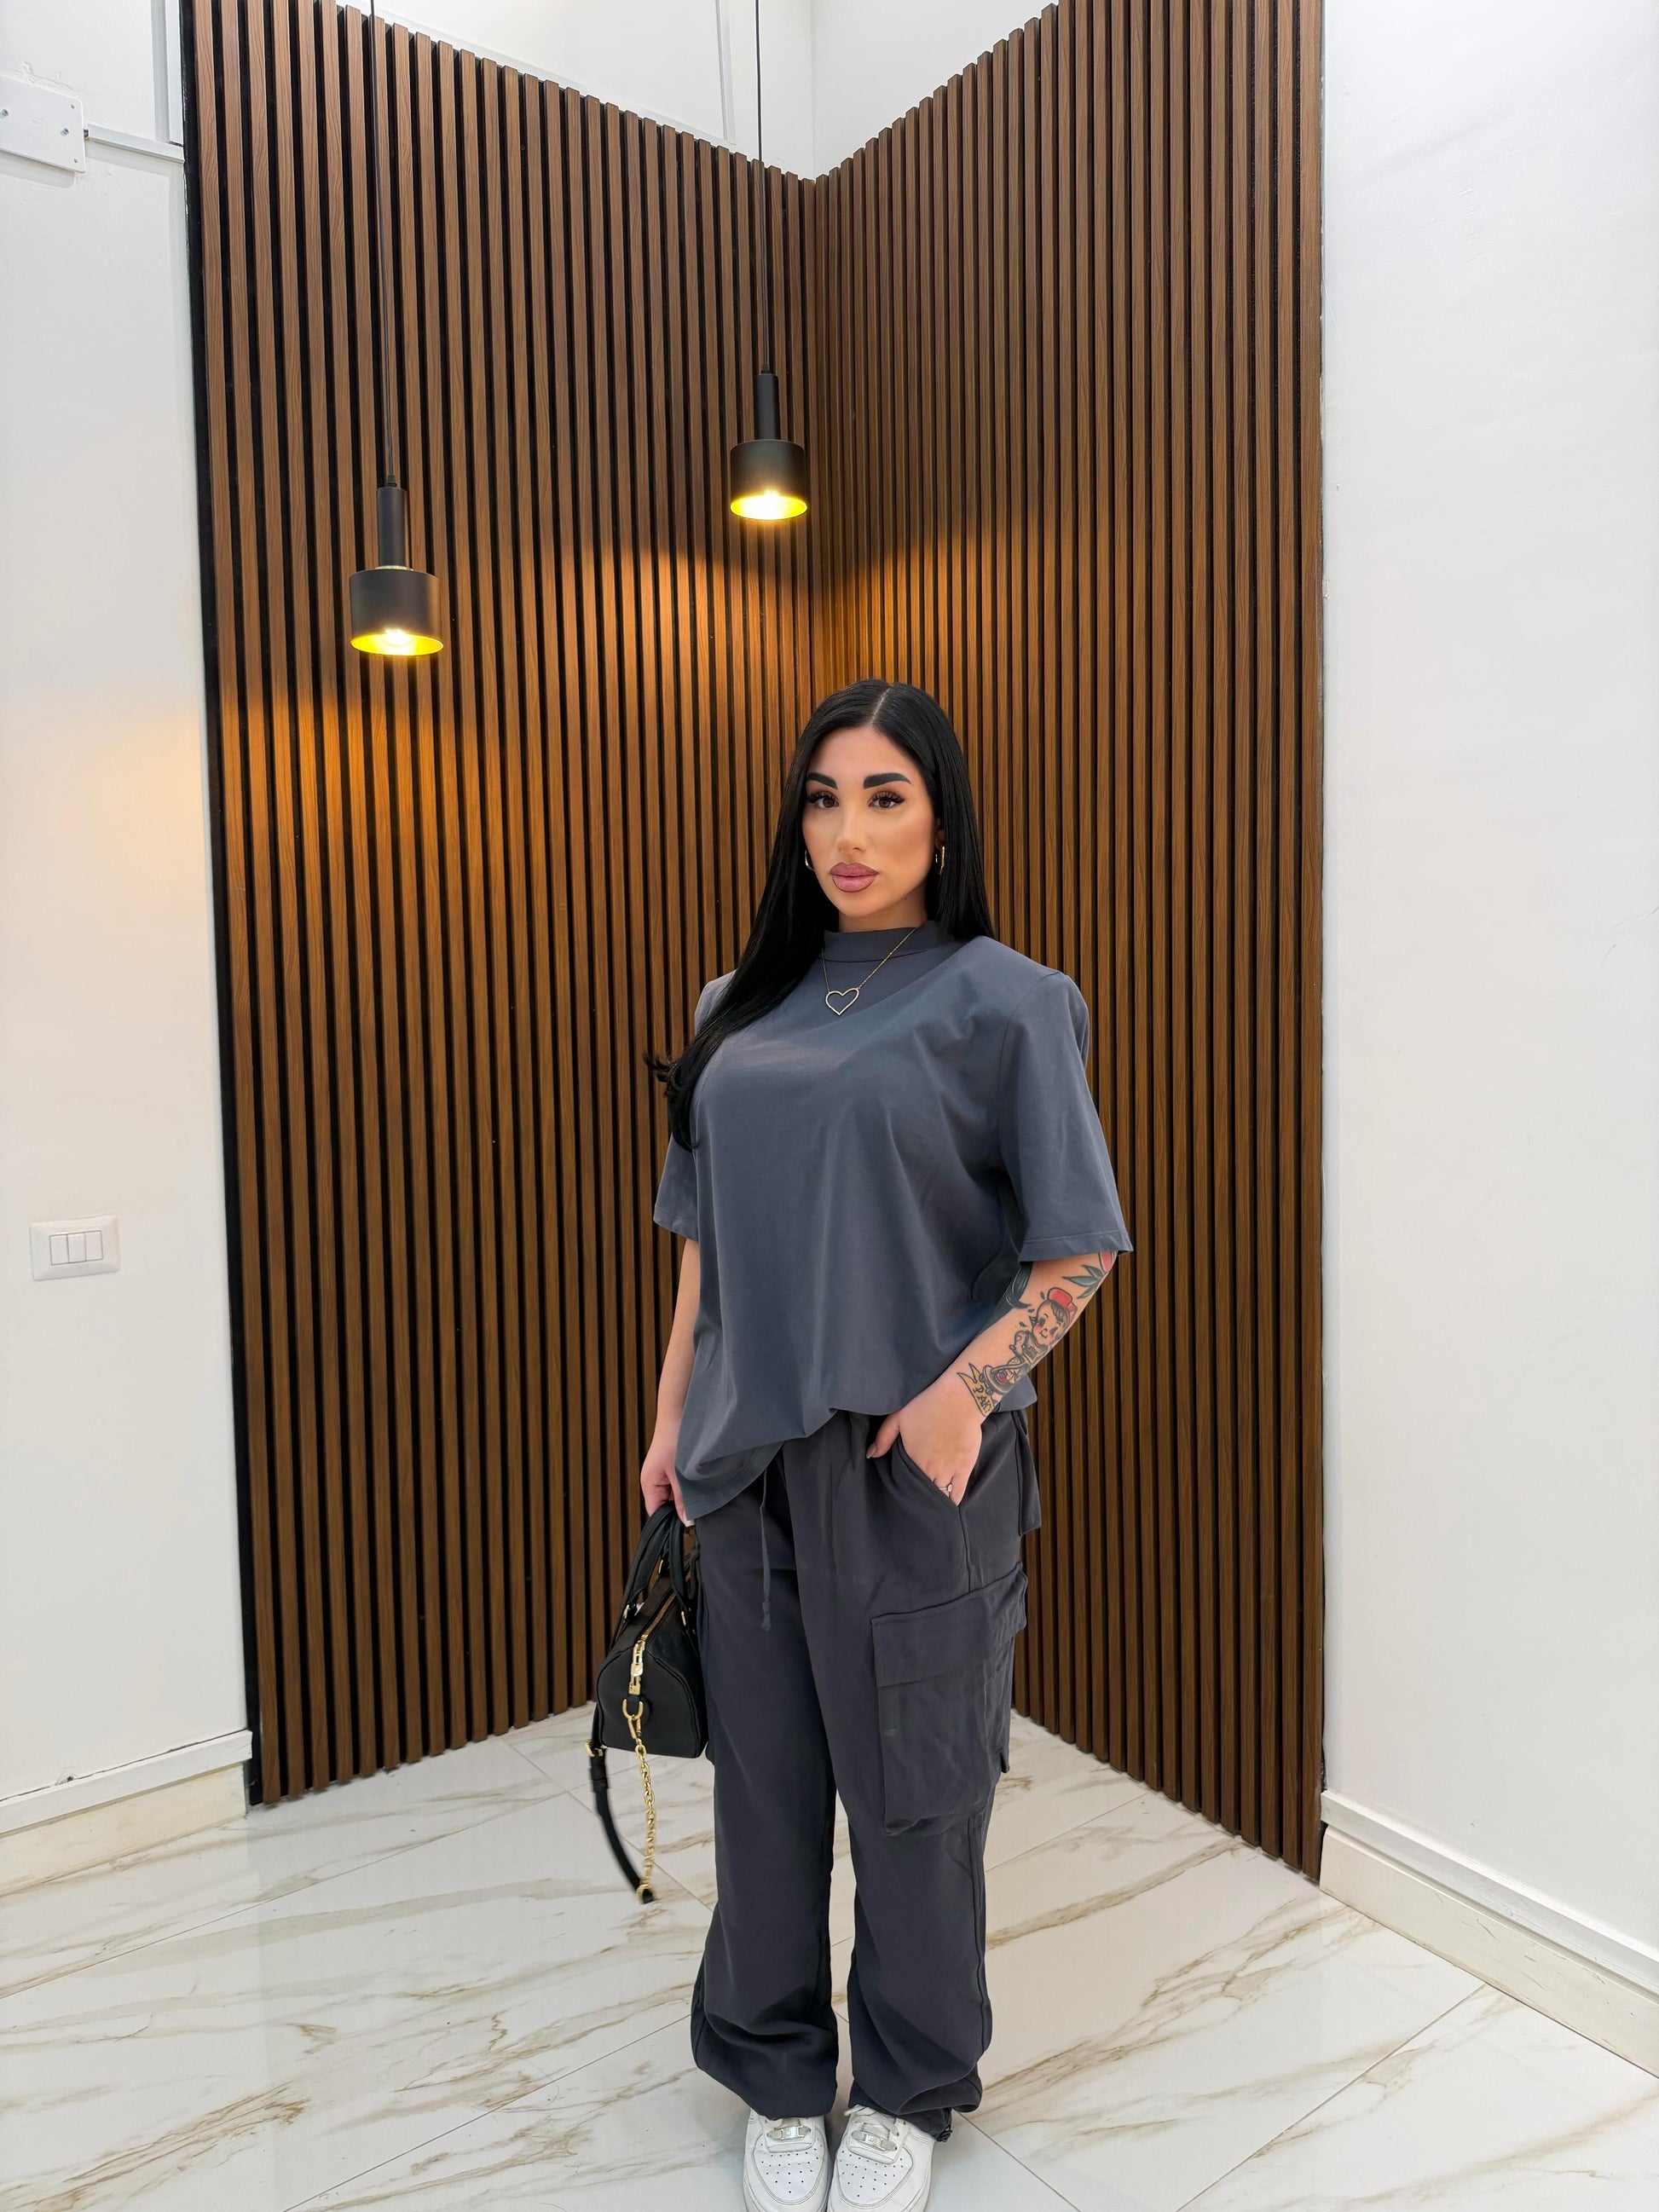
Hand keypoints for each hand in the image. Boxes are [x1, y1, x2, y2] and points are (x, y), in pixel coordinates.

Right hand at [640, 1432, 689, 1524]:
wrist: (680, 1412)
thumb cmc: (675, 1438)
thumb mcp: (680, 1474)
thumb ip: (683, 1499)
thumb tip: (686, 1521)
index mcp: (649, 1484)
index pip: (656, 1514)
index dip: (670, 1522)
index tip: (688, 1525)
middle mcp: (653, 1480)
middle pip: (665, 1505)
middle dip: (680, 1508)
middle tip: (697, 1509)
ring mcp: (662, 1473)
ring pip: (674, 1495)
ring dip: (685, 1496)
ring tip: (698, 1492)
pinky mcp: (672, 1467)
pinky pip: (679, 1484)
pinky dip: (688, 1486)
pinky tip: (697, 1482)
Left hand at [867, 1381, 983, 1501]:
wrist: (959, 1397)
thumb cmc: (927, 1404)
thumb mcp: (899, 1417)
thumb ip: (883, 1438)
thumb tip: (871, 1455)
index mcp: (912, 1459)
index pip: (905, 1484)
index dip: (905, 1489)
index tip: (905, 1490)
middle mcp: (929, 1468)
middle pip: (922, 1493)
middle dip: (919, 1497)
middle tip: (917, 1497)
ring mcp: (948, 1470)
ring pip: (939, 1496)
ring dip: (935, 1499)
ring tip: (932, 1500)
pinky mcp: (964, 1468)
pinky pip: (958, 1494)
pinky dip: (952, 1500)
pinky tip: (948, 1501)